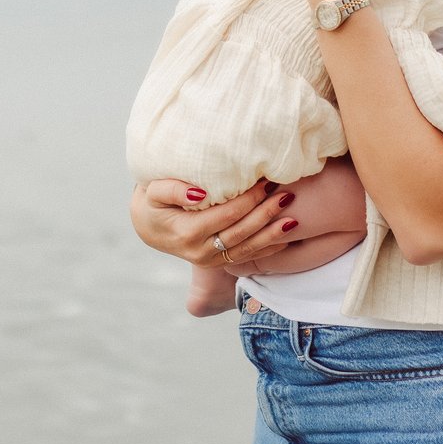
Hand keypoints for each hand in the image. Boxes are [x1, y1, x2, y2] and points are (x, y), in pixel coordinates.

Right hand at [129, 179, 298, 266]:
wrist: (148, 227)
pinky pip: (246, 257)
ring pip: (248, 249)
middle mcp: (200, 251)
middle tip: (286, 195)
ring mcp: (210, 260)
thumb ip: (173, 190)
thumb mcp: (153, 192)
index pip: (226, 215)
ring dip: (272, 234)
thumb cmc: (152, 202)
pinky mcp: (218, 262)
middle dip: (266, 214)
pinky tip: (286, 237)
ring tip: (294, 218)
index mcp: (187, 233)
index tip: (265, 181)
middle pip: (241, 232)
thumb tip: (200, 193)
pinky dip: (268, 248)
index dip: (248, 199)